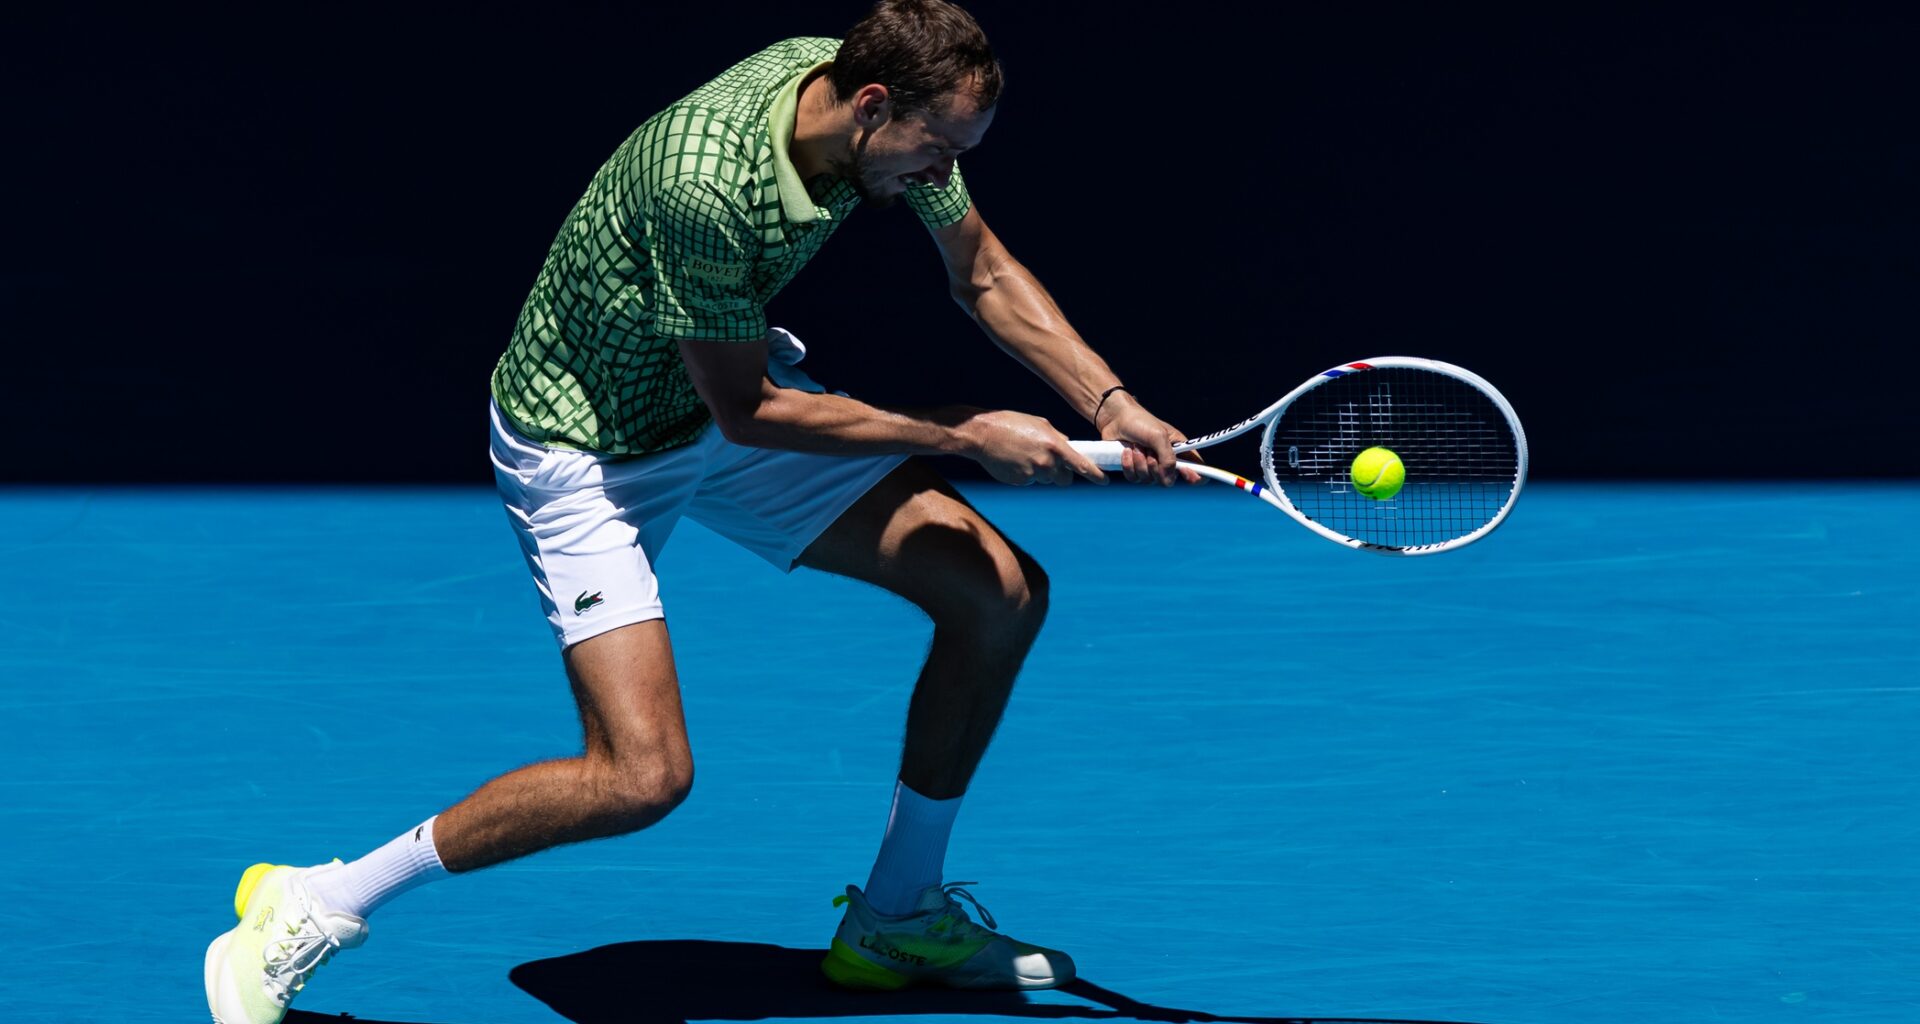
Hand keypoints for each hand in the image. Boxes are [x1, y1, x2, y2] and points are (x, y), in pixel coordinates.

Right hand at [960, 410, 1106, 486]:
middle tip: (1051, 463)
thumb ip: (1058, 438)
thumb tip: (1069, 448)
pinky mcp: (1019, 482)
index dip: (1095, 474)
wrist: (982, 434)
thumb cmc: (1011, 424)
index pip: (1081, 465)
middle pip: (1064, 479)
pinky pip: (1029, 481)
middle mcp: (1046, 463)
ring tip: (1025, 454)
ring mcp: (1032, 474)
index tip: (1104, 480)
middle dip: (1062, 474)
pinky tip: (1014, 460)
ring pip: (1046, 479)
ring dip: (1041, 472)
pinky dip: (1026, 473)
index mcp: (1054, 445)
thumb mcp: (1040, 424)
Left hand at [1097, 392, 1201, 486]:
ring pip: (1149, 480)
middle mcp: (1167, 460)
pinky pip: (1134, 478)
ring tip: (1135, 446)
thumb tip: (1167, 479)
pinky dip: (1129, 466)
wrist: (1114, 418)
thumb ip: (1167, 458)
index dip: (1196, 476)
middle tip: (1148, 450)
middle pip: (1168, 480)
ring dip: (1139, 463)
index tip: (1185, 472)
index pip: (1197, 468)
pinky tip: (1126, 451)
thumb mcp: (1158, 436)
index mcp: (1180, 449)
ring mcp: (1150, 467)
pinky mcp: (1135, 469)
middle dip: (1155, 466)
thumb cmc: (1139, 421)